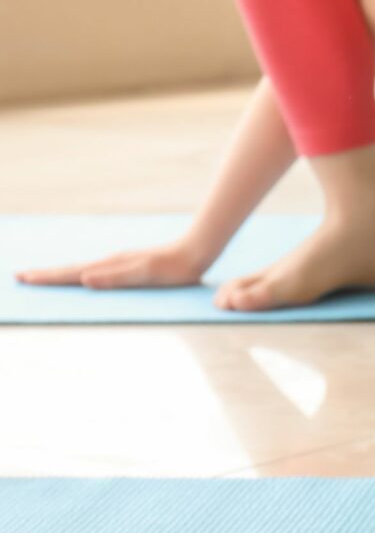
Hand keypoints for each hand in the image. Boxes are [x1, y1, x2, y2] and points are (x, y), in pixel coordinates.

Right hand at [15, 238, 210, 289]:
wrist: (195, 253)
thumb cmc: (172, 268)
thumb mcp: (144, 274)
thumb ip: (115, 277)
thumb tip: (83, 279)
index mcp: (109, 266)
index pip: (71, 273)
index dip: (47, 277)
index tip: (23, 278)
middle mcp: (110, 263)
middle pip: (71, 270)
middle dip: (46, 275)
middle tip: (20, 277)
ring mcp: (118, 264)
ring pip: (82, 270)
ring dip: (61, 275)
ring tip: (43, 278)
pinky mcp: (129, 267)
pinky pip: (96, 272)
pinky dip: (80, 275)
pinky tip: (82, 279)